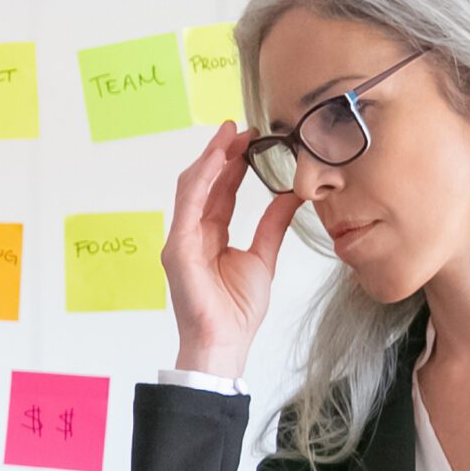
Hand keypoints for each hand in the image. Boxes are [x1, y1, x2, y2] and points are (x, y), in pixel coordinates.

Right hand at [160, 121, 306, 378]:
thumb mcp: (264, 257)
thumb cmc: (236, 311)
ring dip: (210, 158)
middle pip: (204, 183)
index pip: (220, 191)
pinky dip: (202, 179)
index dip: (234, 163)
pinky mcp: (178, 248)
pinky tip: (216, 159)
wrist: (225, 342)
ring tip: (229, 134)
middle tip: (243, 128)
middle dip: (221, 153)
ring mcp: (181, 239)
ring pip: (192, 187)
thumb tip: (291, 195)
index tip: (252, 139)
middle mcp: (192, 234)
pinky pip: (188, 205)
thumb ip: (272, 224)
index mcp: (210, 236)